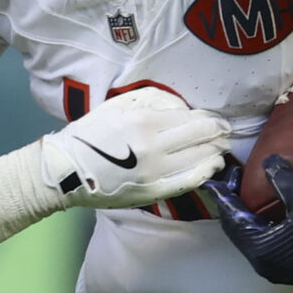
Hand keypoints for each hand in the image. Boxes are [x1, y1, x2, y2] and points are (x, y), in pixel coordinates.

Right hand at [34, 87, 231, 208]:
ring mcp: (155, 172)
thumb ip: (151, 100)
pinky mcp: (153, 192)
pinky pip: (188, 181)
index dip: (208, 117)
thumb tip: (182, 108)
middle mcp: (153, 147)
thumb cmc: (90, 134)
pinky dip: (205, 172)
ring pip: (200, 158)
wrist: (67, 171)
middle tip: (225, 130)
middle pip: (200, 136)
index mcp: (143, 122)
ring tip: (221, 147)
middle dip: (218, 132)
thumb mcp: (117, 105)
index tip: (215, 118)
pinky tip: (212, 166)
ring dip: (216, 151)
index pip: (190, 117)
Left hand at [201, 154, 292, 292]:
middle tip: (235, 183)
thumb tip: (269, 162)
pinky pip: (262, 243)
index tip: (218, 180)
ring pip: (249, 237)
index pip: (232, 218)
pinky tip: (267, 213)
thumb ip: (284, 182)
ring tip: (247, 194)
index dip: (224, 197)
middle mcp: (261, 261)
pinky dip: (258, 226)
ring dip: (245, 216)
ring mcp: (273, 267)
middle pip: (236, 230)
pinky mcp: (285, 268)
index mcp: (260, 248)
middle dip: (233, 206)